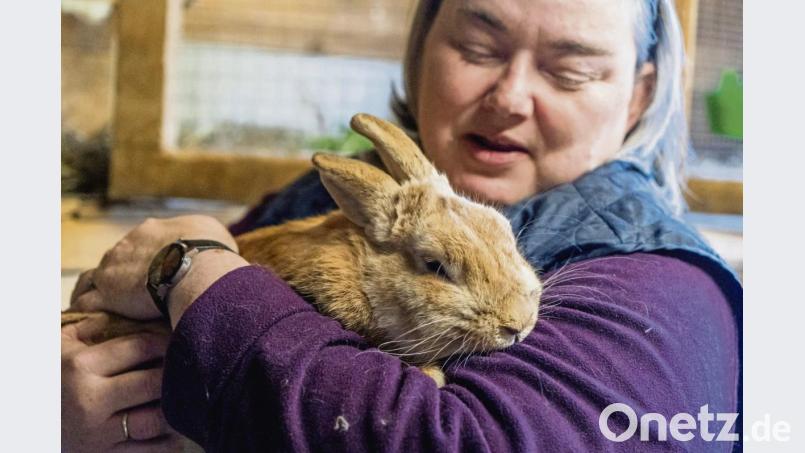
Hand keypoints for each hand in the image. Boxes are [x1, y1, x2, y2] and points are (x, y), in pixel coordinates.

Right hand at [62, 314, 182, 451]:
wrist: (25, 421)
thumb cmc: (51, 376)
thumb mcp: (61, 346)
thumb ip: (92, 326)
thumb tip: (132, 309)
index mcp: (80, 367)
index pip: (140, 348)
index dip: (165, 341)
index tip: (177, 338)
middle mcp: (89, 400)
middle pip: (153, 383)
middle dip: (176, 373)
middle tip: (188, 366)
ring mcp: (97, 433)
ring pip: (155, 420)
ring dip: (176, 408)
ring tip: (185, 396)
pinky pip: (148, 451)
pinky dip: (168, 441)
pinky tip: (175, 429)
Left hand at [71, 215, 238, 319]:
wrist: (200, 270)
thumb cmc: (211, 252)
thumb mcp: (213, 233)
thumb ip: (202, 238)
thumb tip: (210, 244)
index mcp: (150, 231)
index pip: (138, 245)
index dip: (142, 260)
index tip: (149, 274)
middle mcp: (126, 245)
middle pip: (114, 261)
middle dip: (119, 276)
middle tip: (129, 294)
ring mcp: (112, 269)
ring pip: (93, 280)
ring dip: (98, 292)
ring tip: (104, 309)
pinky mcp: (107, 294)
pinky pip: (87, 304)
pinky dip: (89, 312)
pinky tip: (95, 322)